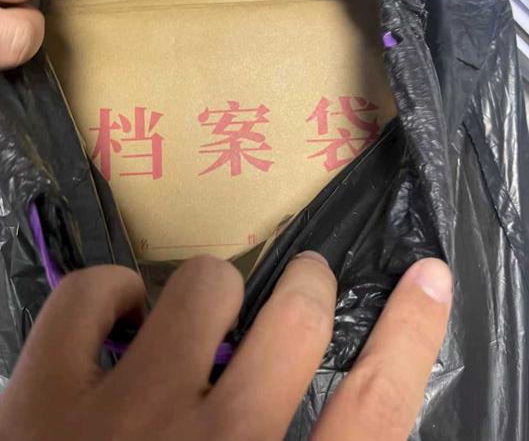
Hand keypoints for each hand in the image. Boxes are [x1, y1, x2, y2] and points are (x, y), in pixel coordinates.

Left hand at [0, 254, 450, 439]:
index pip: (377, 410)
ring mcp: (125, 422)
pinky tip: (121, 317)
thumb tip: (349, 413)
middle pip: (296, 324)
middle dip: (306, 288)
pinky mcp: (40, 403)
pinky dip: (112, 289)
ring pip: (204, 287)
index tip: (427, 280)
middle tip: (300, 286)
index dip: (411, 334)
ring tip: (202, 317)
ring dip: (214, 290)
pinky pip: (91, 294)